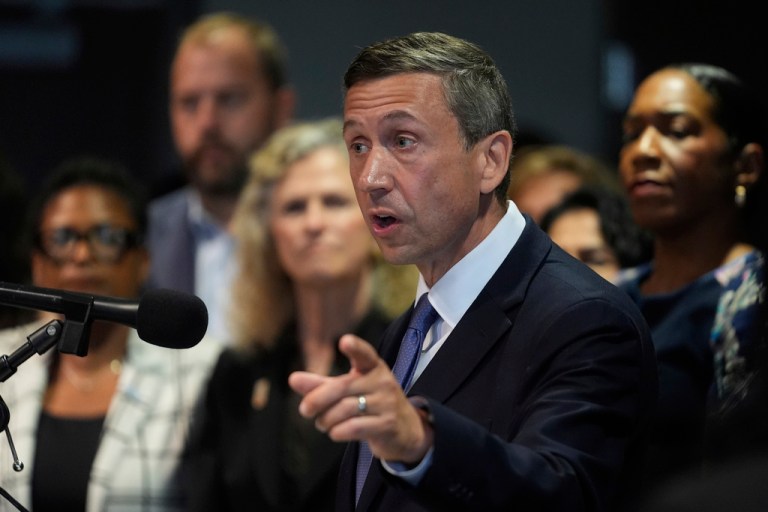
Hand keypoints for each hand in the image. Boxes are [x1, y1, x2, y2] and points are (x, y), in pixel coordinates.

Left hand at [289, 334, 433, 463]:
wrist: (405, 430)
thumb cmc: (371, 403)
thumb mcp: (349, 390)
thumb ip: (321, 385)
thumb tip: (292, 379)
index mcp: (373, 367)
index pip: (365, 354)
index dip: (355, 347)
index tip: (344, 341)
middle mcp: (383, 381)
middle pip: (342, 387)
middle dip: (317, 400)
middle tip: (304, 410)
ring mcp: (387, 403)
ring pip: (345, 409)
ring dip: (326, 419)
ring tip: (321, 424)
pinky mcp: (387, 424)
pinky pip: (354, 427)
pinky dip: (337, 432)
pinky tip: (334, 432)